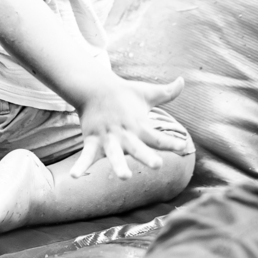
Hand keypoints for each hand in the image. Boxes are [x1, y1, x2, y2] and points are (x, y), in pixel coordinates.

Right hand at [70, 74, 187, 179]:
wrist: (95, 87)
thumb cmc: (125, 93)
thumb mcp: (147, 92)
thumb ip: (167, 92)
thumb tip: (182, 80)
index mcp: (139, 125)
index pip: (157, 136)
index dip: (171, 142)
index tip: (184, 145)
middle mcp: (124, 134)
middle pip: (137, 147)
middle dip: (146, 156)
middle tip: (157, 165)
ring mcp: (107, 138)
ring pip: (113, 154)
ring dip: (118, 165)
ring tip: (124, 176)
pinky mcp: (92, 140)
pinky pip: (86, 155)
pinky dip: (80, 165)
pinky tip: (74, 176)